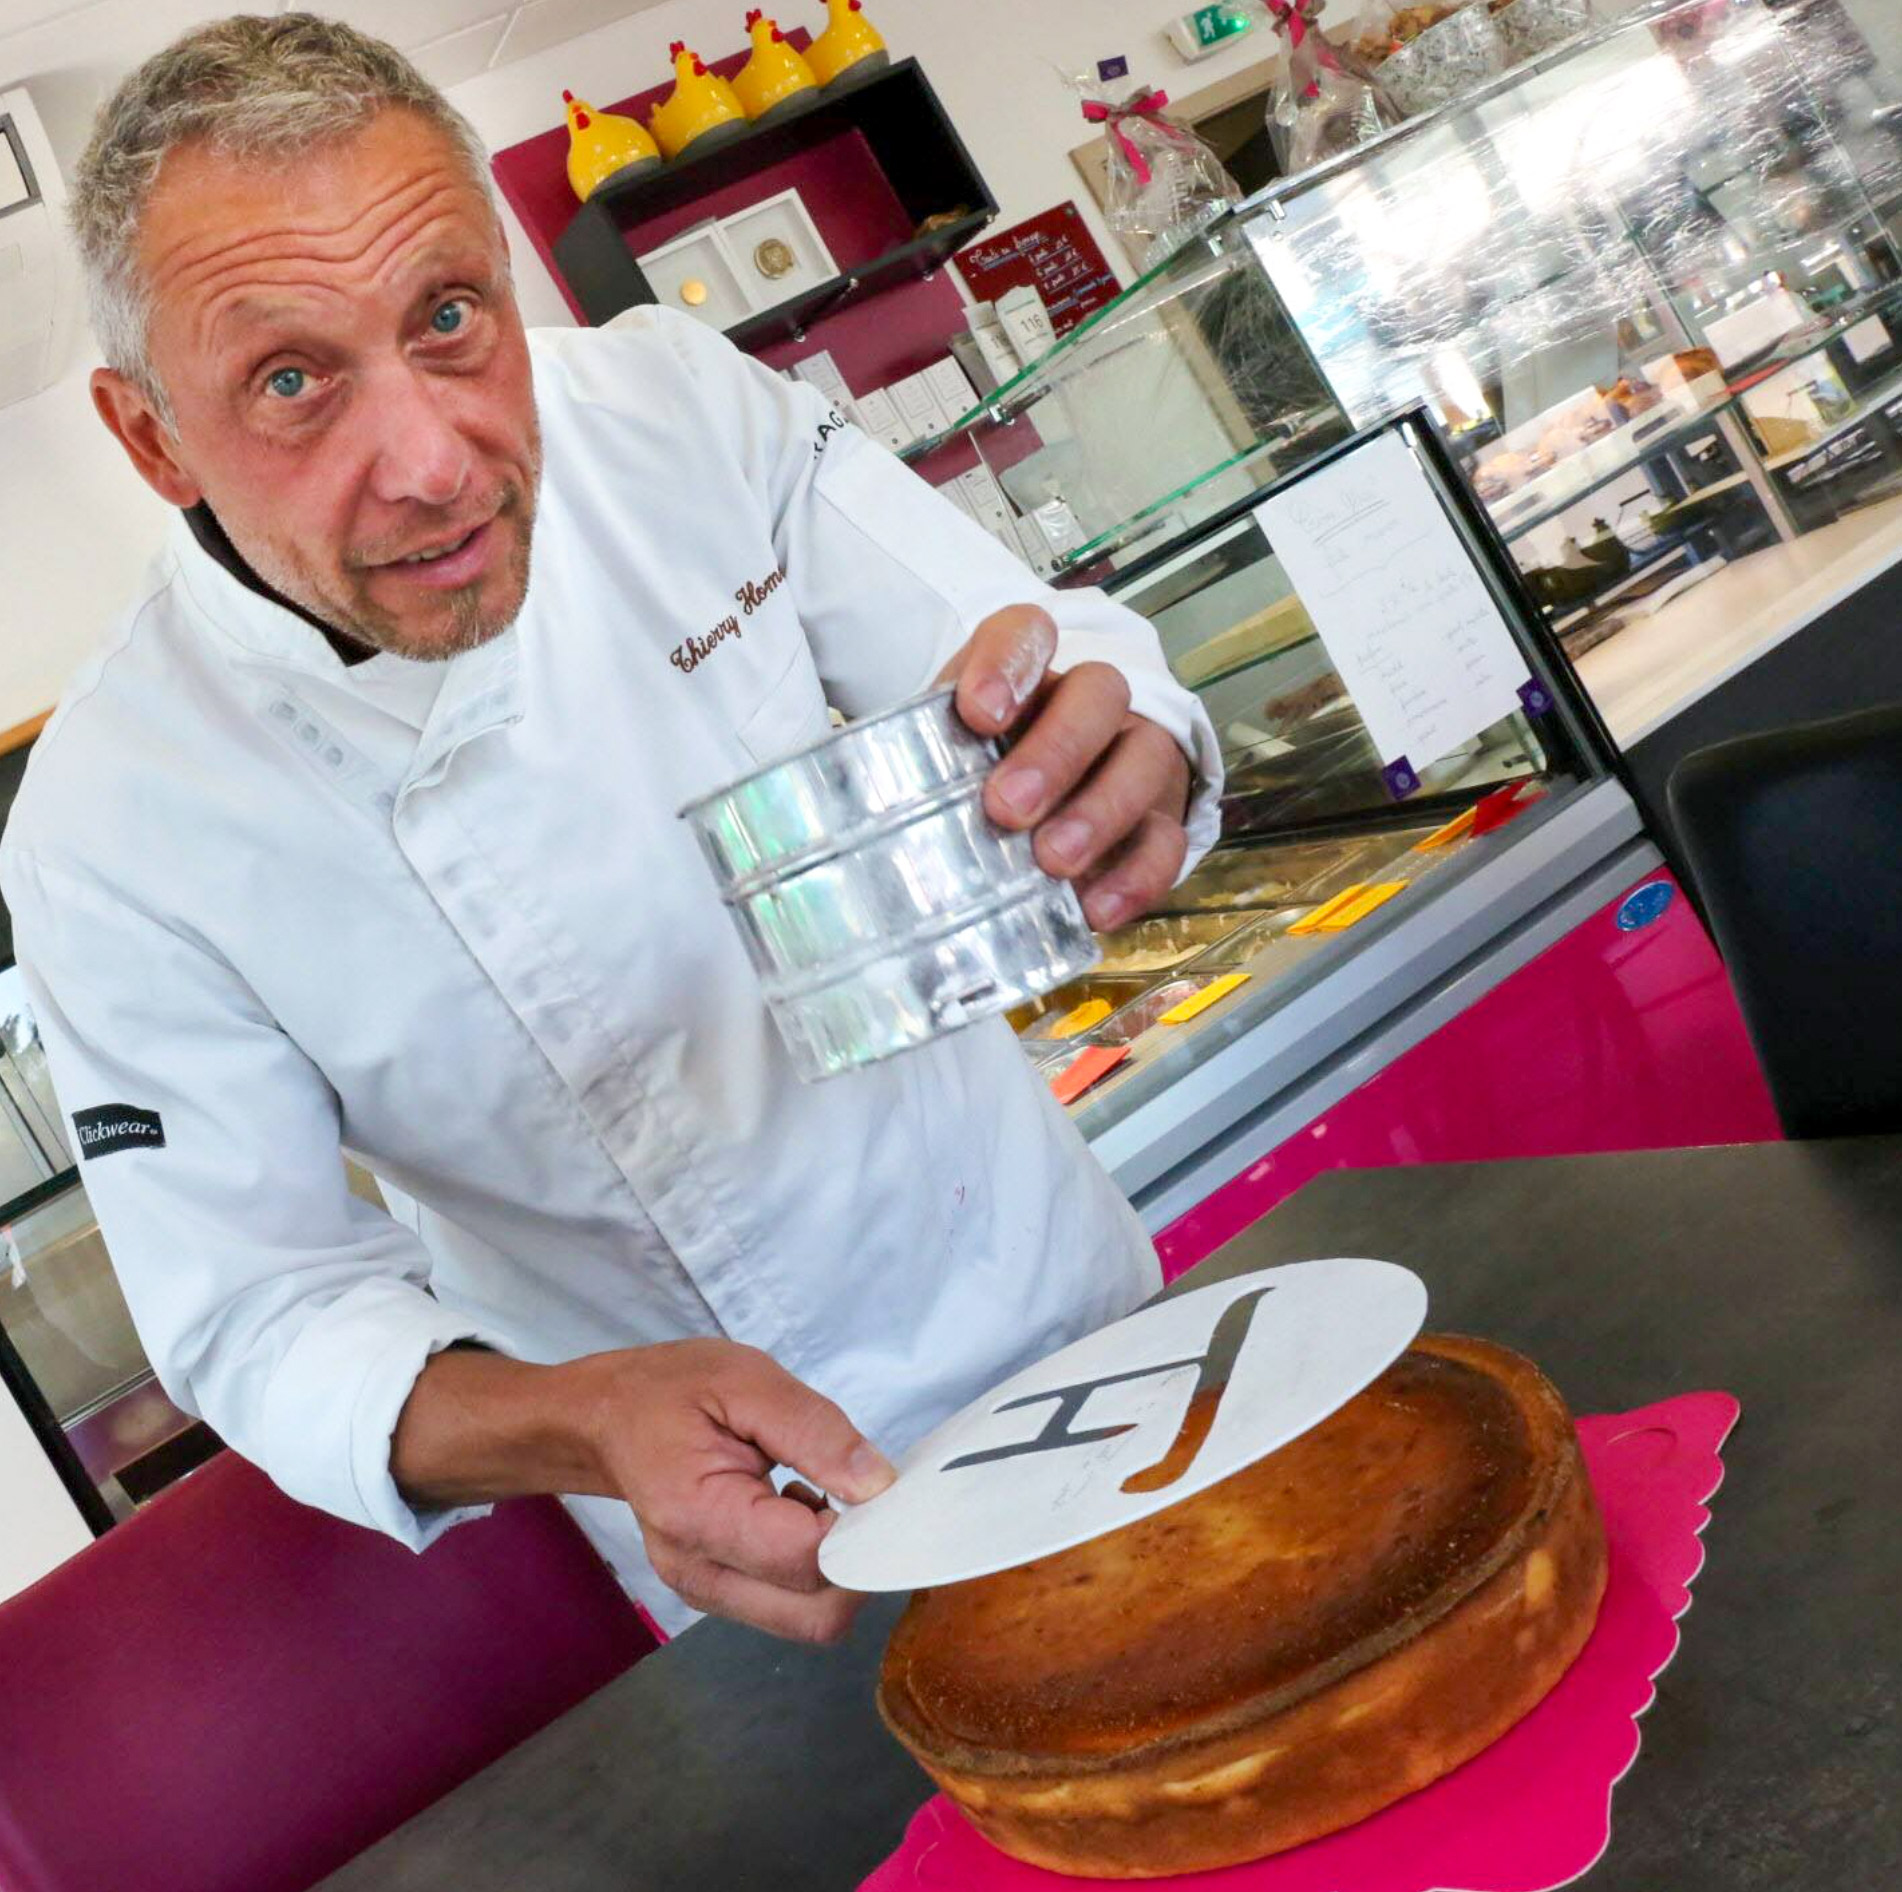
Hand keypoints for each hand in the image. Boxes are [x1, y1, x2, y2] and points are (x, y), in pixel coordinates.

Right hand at [580, 1339, 895, 1642]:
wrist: (606, 1418)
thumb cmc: (670, 1391)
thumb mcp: (746, 1380)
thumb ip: (815, 1431)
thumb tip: (878, 1485)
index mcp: (700, 1519)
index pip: (810, 1561)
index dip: (860, 1529)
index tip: (872, 1485)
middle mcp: (701, 1577)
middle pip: (817, 1617)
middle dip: (856, 1562)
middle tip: (847, 1494)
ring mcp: (707, 1595)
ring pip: (808, 1620)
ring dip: (835, 1566)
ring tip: (808, 1493)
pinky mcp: (719, 1594)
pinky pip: (790, 1604)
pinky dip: (813, 1568)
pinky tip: (794, 1509)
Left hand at [942, 606, 1192, 930]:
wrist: (1042, 809)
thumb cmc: (979, 772)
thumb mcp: (942, 752)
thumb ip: (914, 764)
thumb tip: (851, 812)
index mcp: (1028, 668)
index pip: (1027, 634)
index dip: (1008, 664)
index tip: (977, 711)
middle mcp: (1090, 699)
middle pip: (1097, 694)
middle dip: (1055, 751)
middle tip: (1006, 806)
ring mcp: (1135, 754)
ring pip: (1142, 761)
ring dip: (1098, 812)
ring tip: (1052, 862)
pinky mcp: (1159, 817)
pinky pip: (1165, 839)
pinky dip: (1135, 876)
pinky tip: (1094, 906)